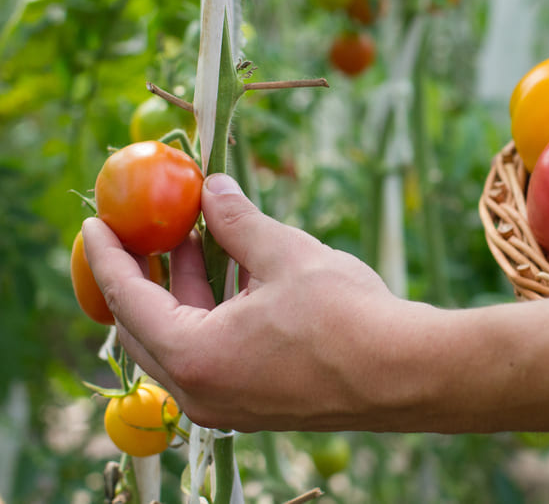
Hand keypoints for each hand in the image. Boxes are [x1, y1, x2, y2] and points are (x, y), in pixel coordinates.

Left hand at [82, 173, 434, 431]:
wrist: (407, 373)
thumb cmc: (347, 317)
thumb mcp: (286, 255)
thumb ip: (239, 222)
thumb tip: (212, 189)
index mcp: (195, 355)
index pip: (129, 300)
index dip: (110, 255)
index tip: (96, 222)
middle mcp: (201, 390)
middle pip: (147, 327)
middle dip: (145, 274)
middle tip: (148, 229)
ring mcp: (229, 403)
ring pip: (183, 341)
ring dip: (184, 291)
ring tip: (198, 240)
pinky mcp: (258, 403)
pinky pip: (214, 355)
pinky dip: (212, 315)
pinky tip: (235, 276)